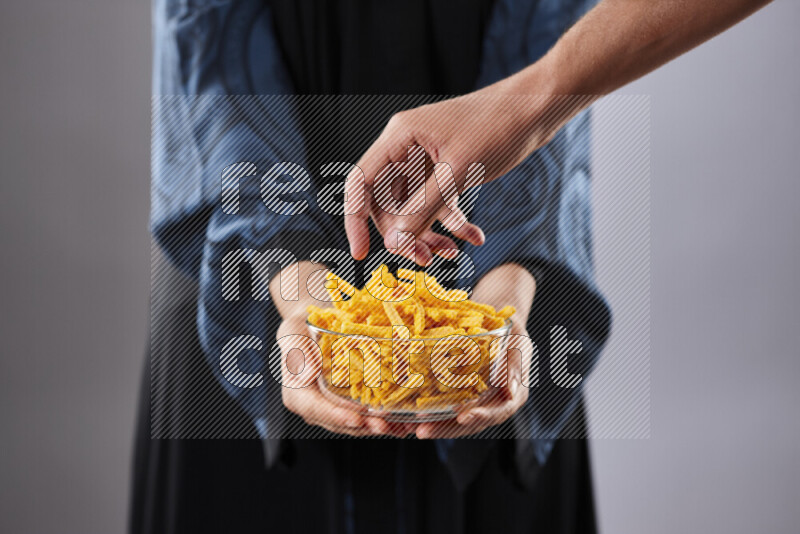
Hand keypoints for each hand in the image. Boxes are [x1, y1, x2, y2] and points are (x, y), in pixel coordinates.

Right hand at [277, 313, 409, 436]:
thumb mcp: (291, 331)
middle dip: (364, 425)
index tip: (357, 418)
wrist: (315, 323)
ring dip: (378, 426)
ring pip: (356, 424)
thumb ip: (296, 351)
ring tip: (400, 426)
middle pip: (340, 422)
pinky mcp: (350, 405)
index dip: (338, 415)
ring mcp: (333, 409)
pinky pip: (367, 416)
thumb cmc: (300, 326)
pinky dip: (386, 420)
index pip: (317, 410)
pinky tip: (405, 423)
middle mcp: (314, 408)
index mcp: (296, 395)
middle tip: (385, 424)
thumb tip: (307, 374)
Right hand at [344, 90, 555, 264]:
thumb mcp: (458, 173)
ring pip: (413, 209)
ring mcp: (427, 160)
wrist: (538, 108)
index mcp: (399, 138)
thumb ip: (424, 209)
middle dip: (403, 234)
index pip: (360, 183)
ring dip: (429, 234)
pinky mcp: (447, 170)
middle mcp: (406, 148)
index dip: (355, 220)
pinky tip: (475, 237)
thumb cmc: (498, 127)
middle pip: (386, 203)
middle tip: (424, 260)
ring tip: (450, 254)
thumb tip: (395, 244)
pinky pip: (439, 205)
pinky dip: (453, 224)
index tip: (361, 254)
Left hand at [413, 263, 536, 437]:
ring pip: (452, 419)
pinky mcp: (458, 396)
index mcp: (511, 397)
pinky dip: (426, 410)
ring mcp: (474, 402)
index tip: (463, 416)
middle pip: (469, 423)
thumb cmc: (513, 334)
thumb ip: (515, 367)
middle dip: (445, 428)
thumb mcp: (520, 345)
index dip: (480, 416)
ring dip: (431, 424)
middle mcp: (492, 405)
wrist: (500, 325)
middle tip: (423, 430)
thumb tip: (510, 391)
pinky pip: (442, 405)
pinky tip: (406, 413)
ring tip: (409, 426)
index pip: (497, 413)